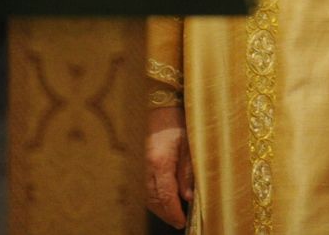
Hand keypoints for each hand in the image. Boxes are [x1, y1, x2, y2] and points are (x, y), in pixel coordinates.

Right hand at [145, 105, 192, 228]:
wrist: (160, 106)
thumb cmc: (177, 123)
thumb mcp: (189, 145)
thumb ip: (188, 172)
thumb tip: (188, 197)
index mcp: (160, 162)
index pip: (165, 195)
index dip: (173, 212)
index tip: (182, 222)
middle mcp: (146, 166)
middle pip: (153, 200)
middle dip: (166, 214)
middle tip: (178, 222)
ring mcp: (140, 165)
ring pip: (146, 195)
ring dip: (159, 208)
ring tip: (172, 214)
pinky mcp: (139, 163)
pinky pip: (144, 187)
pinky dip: (153, 198)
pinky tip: (163, 200)